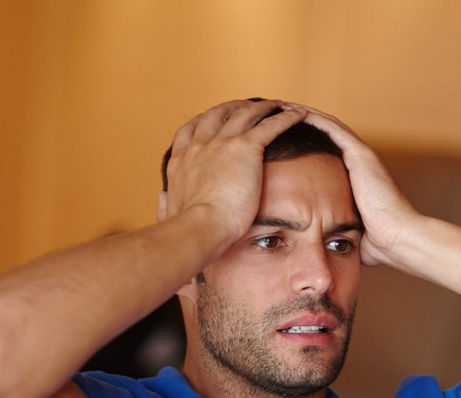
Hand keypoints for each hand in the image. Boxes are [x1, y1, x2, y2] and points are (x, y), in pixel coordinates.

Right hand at [160, 99, 307, 247]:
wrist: (200, 227)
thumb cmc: (188, 229)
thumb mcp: (168, 212)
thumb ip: (164, 203)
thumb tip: (162, 198)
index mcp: (181, 160)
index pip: (190, 131)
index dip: (203, 121)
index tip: (213, 118)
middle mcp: (199, 145)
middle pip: (217, 114)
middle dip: (233, 106)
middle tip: (248, 106)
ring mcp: (222, 143)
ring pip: (245, 113)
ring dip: (263, 107)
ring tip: (278, 105)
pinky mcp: (246, 148)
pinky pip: (270, 125)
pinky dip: (286, 117)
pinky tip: (298, 115)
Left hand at [288, 104, 422, 266]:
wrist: (398, 239)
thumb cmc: (378, 242)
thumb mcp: (351, 230)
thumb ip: (337, 227)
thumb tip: (320, 243)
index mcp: (358, 175)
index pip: (327, 150)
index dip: (306, 139)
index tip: (282, 136)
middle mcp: (361, 160)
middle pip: (326, 131)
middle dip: (300, 121)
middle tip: (276, 113)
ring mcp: (363, 155)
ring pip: (328, 124)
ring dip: (303, 114)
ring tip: (280, 105)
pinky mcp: (361, 154)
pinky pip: (333, 128)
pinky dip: (312, 118)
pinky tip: (292, 111)